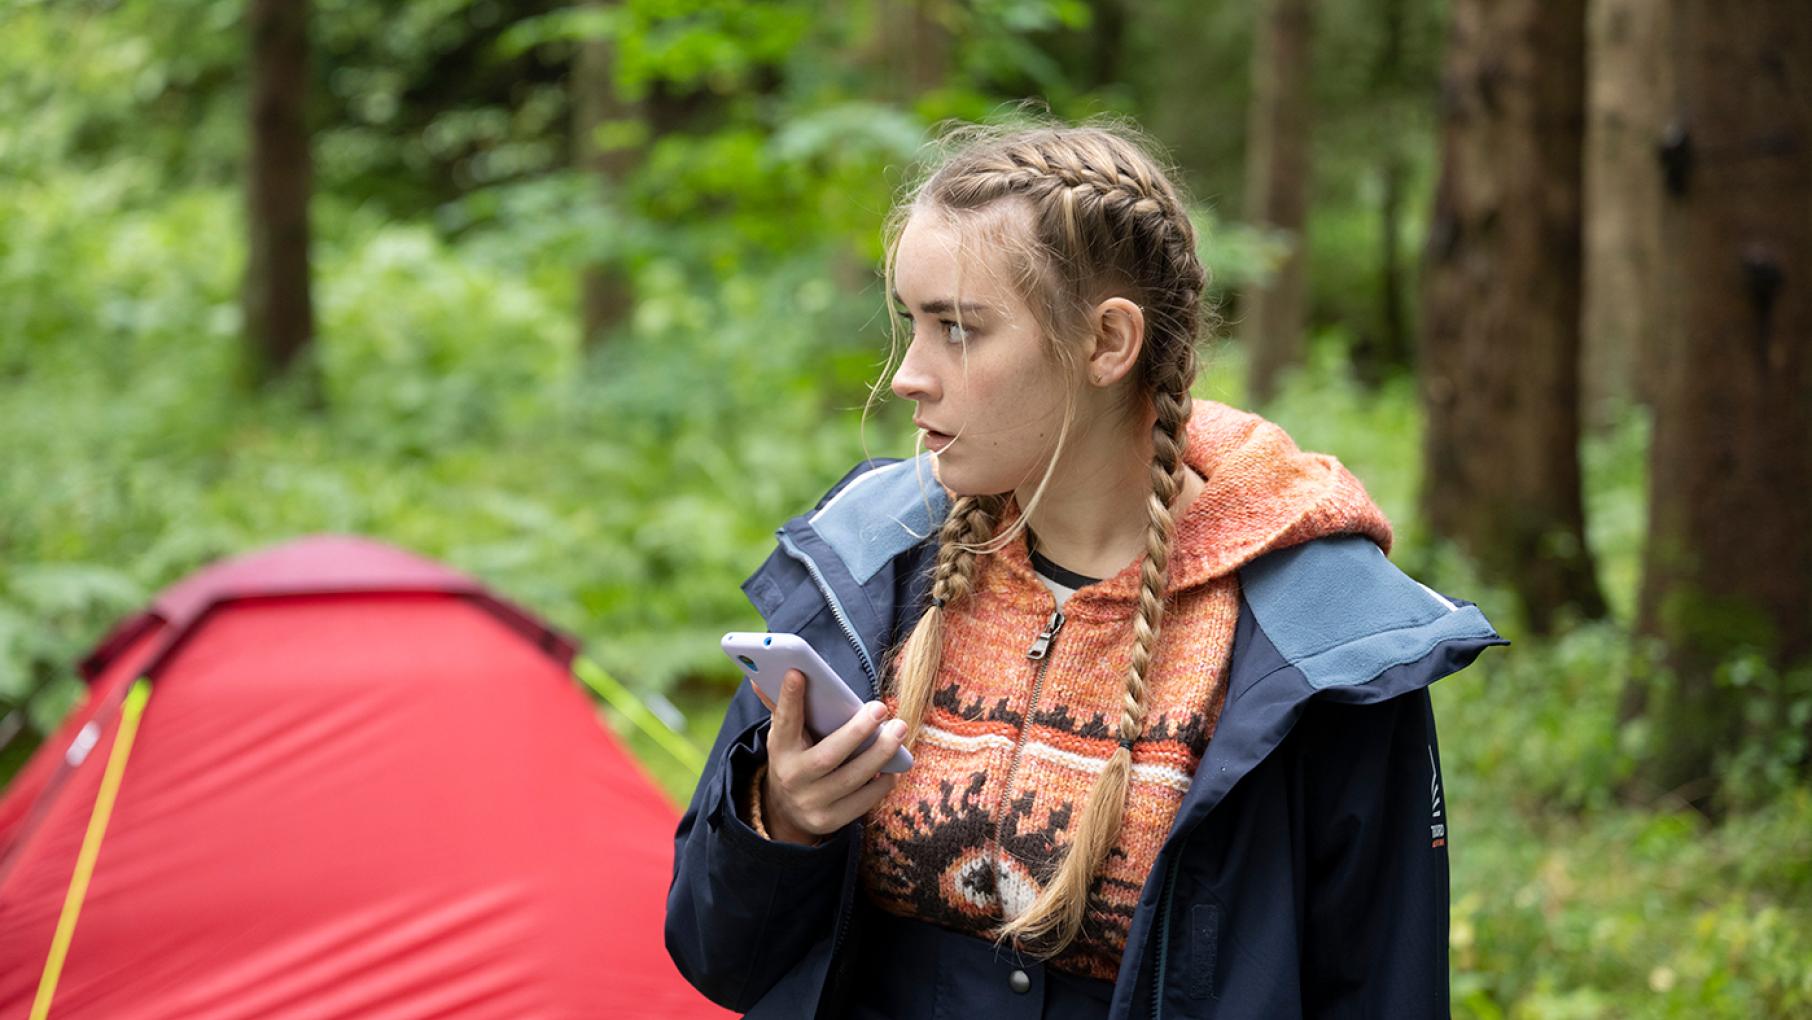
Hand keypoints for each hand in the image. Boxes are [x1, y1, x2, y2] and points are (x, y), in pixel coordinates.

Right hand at [748, 669, 905, 844]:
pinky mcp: (829, 821)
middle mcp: (792, 778)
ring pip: (851, 778)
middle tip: (880, 707)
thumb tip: (758, 676)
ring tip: (899, 730)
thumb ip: (781, 707)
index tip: (798, 672)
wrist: (786, 811)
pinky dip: (881, 783)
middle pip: (828, 756)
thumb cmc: (794, 757)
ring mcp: (810, 803)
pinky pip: (862, 802)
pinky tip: (895, 767)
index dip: (789, 699)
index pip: (783, 722)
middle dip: (857, 731)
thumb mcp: (784, 735)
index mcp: (779, 750)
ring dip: (880, 754)